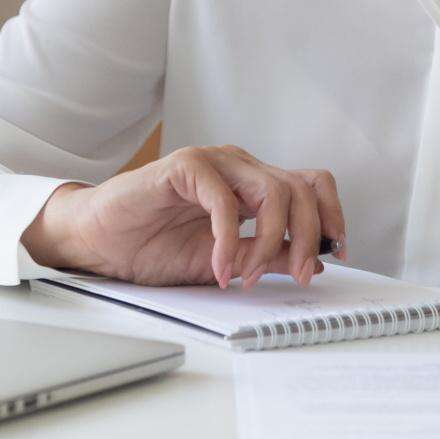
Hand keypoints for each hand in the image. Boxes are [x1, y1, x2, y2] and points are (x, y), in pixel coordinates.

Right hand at [20, 145, 346, 289]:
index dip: (331, 215)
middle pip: (300, 188)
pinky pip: (225, 199)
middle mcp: (240, 167)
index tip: (337, 252)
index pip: (311, 185)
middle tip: (295, 276)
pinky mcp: (186, 166)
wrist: (102, 242)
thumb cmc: (155, 247)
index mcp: (254, 185)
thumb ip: (266, 255)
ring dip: (269, 241)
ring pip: (272, 190)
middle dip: (306, 237)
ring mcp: (215, 163)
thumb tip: (312, 262)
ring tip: (248, 276)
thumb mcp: (225, 261)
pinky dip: (228, 239)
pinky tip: (219, 267)